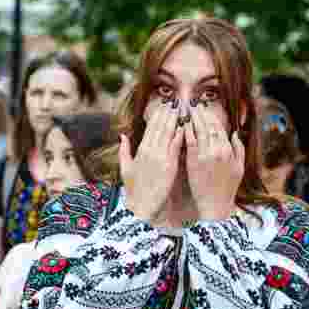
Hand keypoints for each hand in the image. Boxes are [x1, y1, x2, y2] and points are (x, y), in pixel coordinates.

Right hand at [120, 103, 182, 221]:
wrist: (141, 206)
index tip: (164, 105)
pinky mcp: (170, 165)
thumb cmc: (134, 190)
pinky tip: (185, 126)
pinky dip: (180, 135)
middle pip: (160, 126)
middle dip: (168, 113)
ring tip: (182, 109)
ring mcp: (160, 157)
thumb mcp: (125, 168)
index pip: (151, 127)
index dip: (158, 115)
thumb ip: (124, 150)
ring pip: (169, 133)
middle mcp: (150, 150)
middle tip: (176, 102)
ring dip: (175, 119)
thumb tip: (122, 135)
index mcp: (140, 149)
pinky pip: (176, 146)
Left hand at [185, 101, 243, 219]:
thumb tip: (235, 133)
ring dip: (192, 119)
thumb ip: (239, 149)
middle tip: (194, 105)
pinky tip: (181, 125)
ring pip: (198, 131)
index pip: (219, 127)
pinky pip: (188, 142)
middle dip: (201, 114)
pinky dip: (185, 132)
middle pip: (208, 126)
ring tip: (186, 111)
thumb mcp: (239, 168)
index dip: (212, 117)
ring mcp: (204, 155)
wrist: (215, 205)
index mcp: (228, 150)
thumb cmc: (227, 188)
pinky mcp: (193, 162)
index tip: (205, 109)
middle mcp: (217, 150)